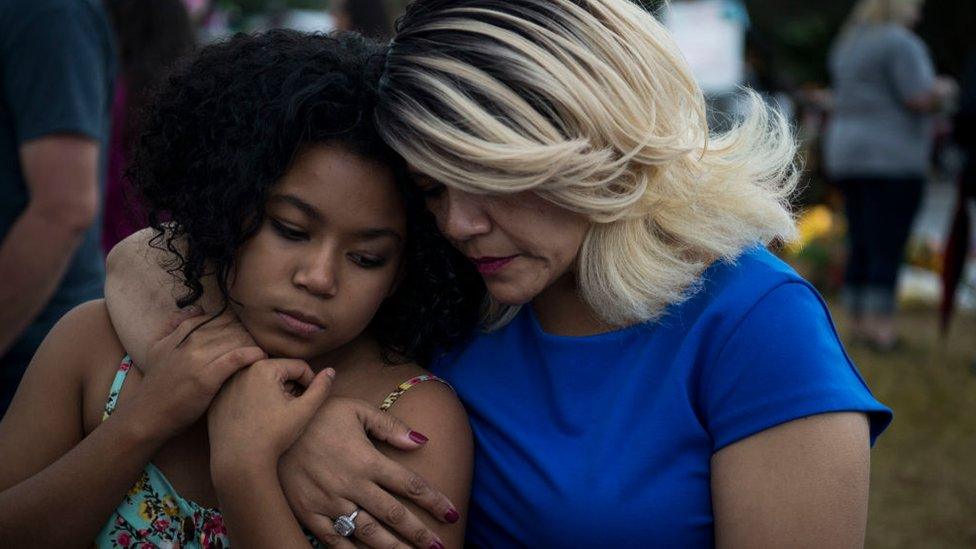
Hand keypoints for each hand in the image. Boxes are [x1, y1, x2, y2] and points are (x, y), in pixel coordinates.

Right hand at [118, 308, 266, 440]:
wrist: (148, 415)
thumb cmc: (158, 384)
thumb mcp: (157, 348)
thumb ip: (172, 325)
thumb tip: (196, 309)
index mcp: (183, 332)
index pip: (220, 317)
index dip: (236, 324)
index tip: (247, 332)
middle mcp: (191, 341)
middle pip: (232, 328)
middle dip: (248, 334)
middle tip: (262, 342)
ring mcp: (198, 359)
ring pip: (236, 340)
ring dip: (253, 344)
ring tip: (265, 351)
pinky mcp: (206, 377)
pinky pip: (236, 358)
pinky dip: (251, 354)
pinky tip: (261, 356)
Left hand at [208, 359, 334, 471]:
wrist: (239, 461)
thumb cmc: (273, 436)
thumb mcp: (304, 411)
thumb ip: (321, 388)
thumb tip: (331, 371)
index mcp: (265, 367)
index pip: (299, 367)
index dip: (310, 383)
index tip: (308, 403)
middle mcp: (243, 370)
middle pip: (279, 372)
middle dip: (290, 387)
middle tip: (291, 410)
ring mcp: (228, 384)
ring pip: (261, 382)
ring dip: (272, 393)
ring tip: (275, 415)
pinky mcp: (218, 398)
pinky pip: (243, 393)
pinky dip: (253, 400)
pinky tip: (257, 420)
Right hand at [279, 398, 458, 547]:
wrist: (268, 430)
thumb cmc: (317, 415)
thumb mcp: (355, 411)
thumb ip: (389, 426)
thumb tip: (421, 441)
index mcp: (367, 460)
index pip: (410, 485)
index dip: (434, 500)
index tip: (452, 513)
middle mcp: (352, 485)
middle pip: (395, 516)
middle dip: (420, 533)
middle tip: (440, 546)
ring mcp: (330, 503)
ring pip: (369, 533)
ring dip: (394, 548)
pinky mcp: (309, 514)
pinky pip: (335, 541)